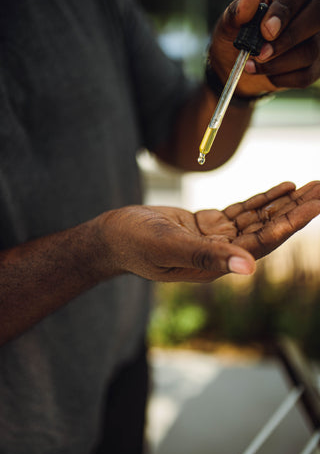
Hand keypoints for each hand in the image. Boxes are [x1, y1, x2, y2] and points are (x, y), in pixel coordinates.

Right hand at [101, 181, 319, 282]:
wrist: (112, 236)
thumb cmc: (133, 242)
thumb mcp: (166, 246)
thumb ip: (205, 255)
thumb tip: (248, 267)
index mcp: (215, 262)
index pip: (263, 242)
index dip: (291, 222)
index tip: (316, 203)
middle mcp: (221, 253)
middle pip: (268, 230)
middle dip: (297, 210)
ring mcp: (215, 239)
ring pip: (258, 219)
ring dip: (284, 203)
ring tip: (312, 186)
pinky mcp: (207, 225)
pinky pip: (242, 211)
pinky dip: (262, 200)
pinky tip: (282, 188)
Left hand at [210, 0, 319, 96]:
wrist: (232, 65)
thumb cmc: (234, 36)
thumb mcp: (229, 23)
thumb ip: (238, 12)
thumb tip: (249, 0)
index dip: (284, 12)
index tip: (265, 30)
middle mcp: (307, 13)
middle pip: (315, 19)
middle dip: (287, 40)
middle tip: (260, 53)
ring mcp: (313, 40)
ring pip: (309, 52)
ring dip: (277, 64)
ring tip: (253, 65)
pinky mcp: (312, 66)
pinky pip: (304, 76)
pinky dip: (281, 79)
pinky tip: (266, 75)